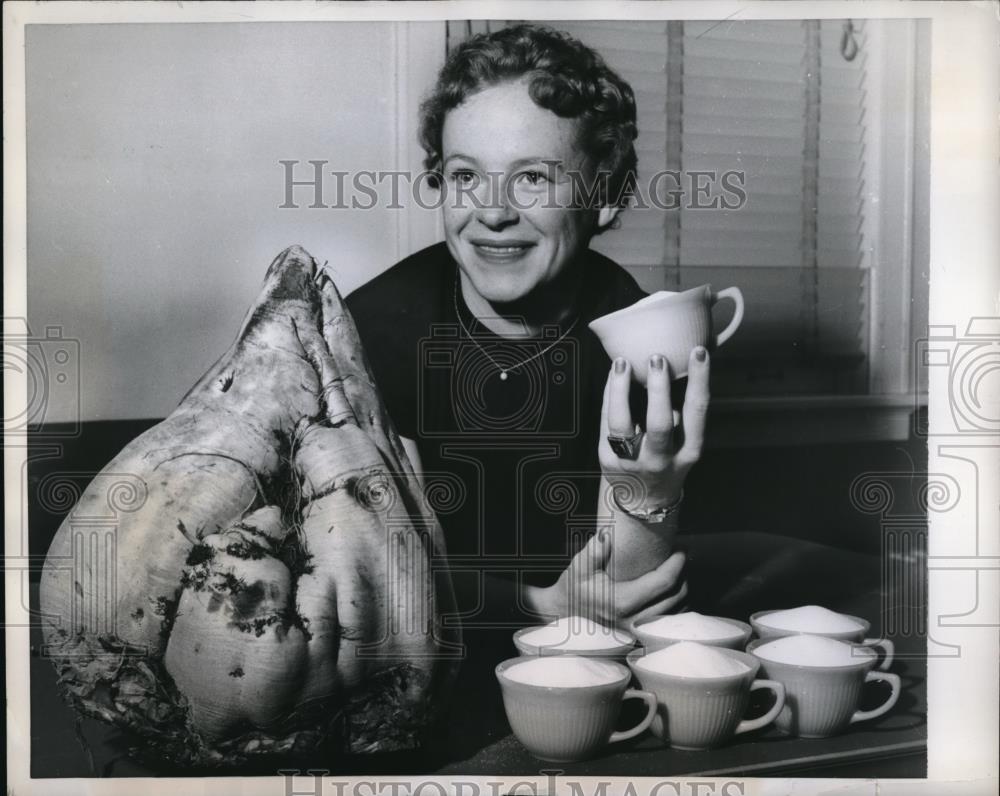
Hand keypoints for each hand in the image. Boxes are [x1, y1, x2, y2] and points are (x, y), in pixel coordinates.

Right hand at [529, 530, 688, 628]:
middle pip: (677, 596)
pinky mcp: (641, 636)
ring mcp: (639, 632)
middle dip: (684, 573)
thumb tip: (607, 534)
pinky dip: (678, 606)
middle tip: (680, 556)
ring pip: (678, 611)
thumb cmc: (573, 588)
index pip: (663, 582)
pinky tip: (672, 592)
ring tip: (678, 572)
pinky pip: (670, 622)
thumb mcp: (579, 567)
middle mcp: (635, 620)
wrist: (563, 615)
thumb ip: (594, 551)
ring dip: (683, 590)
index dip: (677, 564)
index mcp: (622, 602)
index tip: (680, 549)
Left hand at [599, 347, 709, 511]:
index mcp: (688, 451)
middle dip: (658, 389)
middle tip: (656, 358)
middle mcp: (661, 459)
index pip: (696, 412)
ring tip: (621, 363)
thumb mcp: (685, 442)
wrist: (645, 500)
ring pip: (622, 424)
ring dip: (620, 390)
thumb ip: (681, 411)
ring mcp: (631, 462)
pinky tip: (612, 376)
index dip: (699, 381)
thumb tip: (679, 363)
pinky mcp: (607, 459)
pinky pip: (605, 422)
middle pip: (659, 424)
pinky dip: (609, 396)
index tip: (698, 352)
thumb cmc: (669, 458)